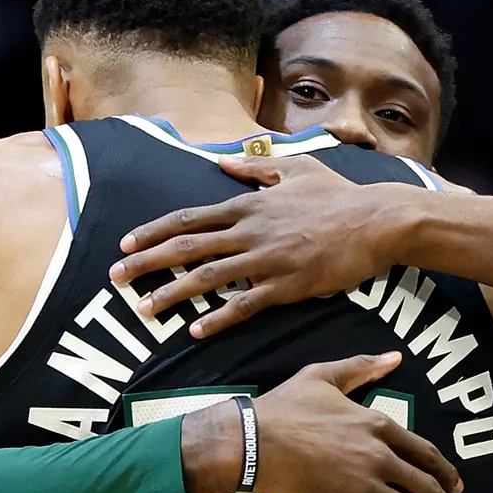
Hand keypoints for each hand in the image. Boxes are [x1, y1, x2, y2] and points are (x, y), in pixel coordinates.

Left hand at [109, 154, 417, 337]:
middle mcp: (250, 231)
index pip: (189, 218)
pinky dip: (218, 319)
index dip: (153, 231)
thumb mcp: (296, 169)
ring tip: (144, 308)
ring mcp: (266, 260)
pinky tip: (195, 331)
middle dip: (145, 262)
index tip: (126, 243)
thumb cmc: (339, 195)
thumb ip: (255, 167)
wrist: (377, 222)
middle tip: (114, 277)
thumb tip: (222, 161)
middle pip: (186, 247)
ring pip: (207, 278)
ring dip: (171, 294)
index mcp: (248, 204)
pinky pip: (243, 305)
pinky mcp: (286, 286)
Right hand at [252, 352, 463, 492]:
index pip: (423, 452)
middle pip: (424, 486)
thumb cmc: (284, 407)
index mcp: (377, 426)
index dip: (444, 471)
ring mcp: (362, 489)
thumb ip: (362, 366)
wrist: (252, 442)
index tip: (457, 486)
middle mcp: (378, 458)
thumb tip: (395, 357)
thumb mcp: (323, 376)